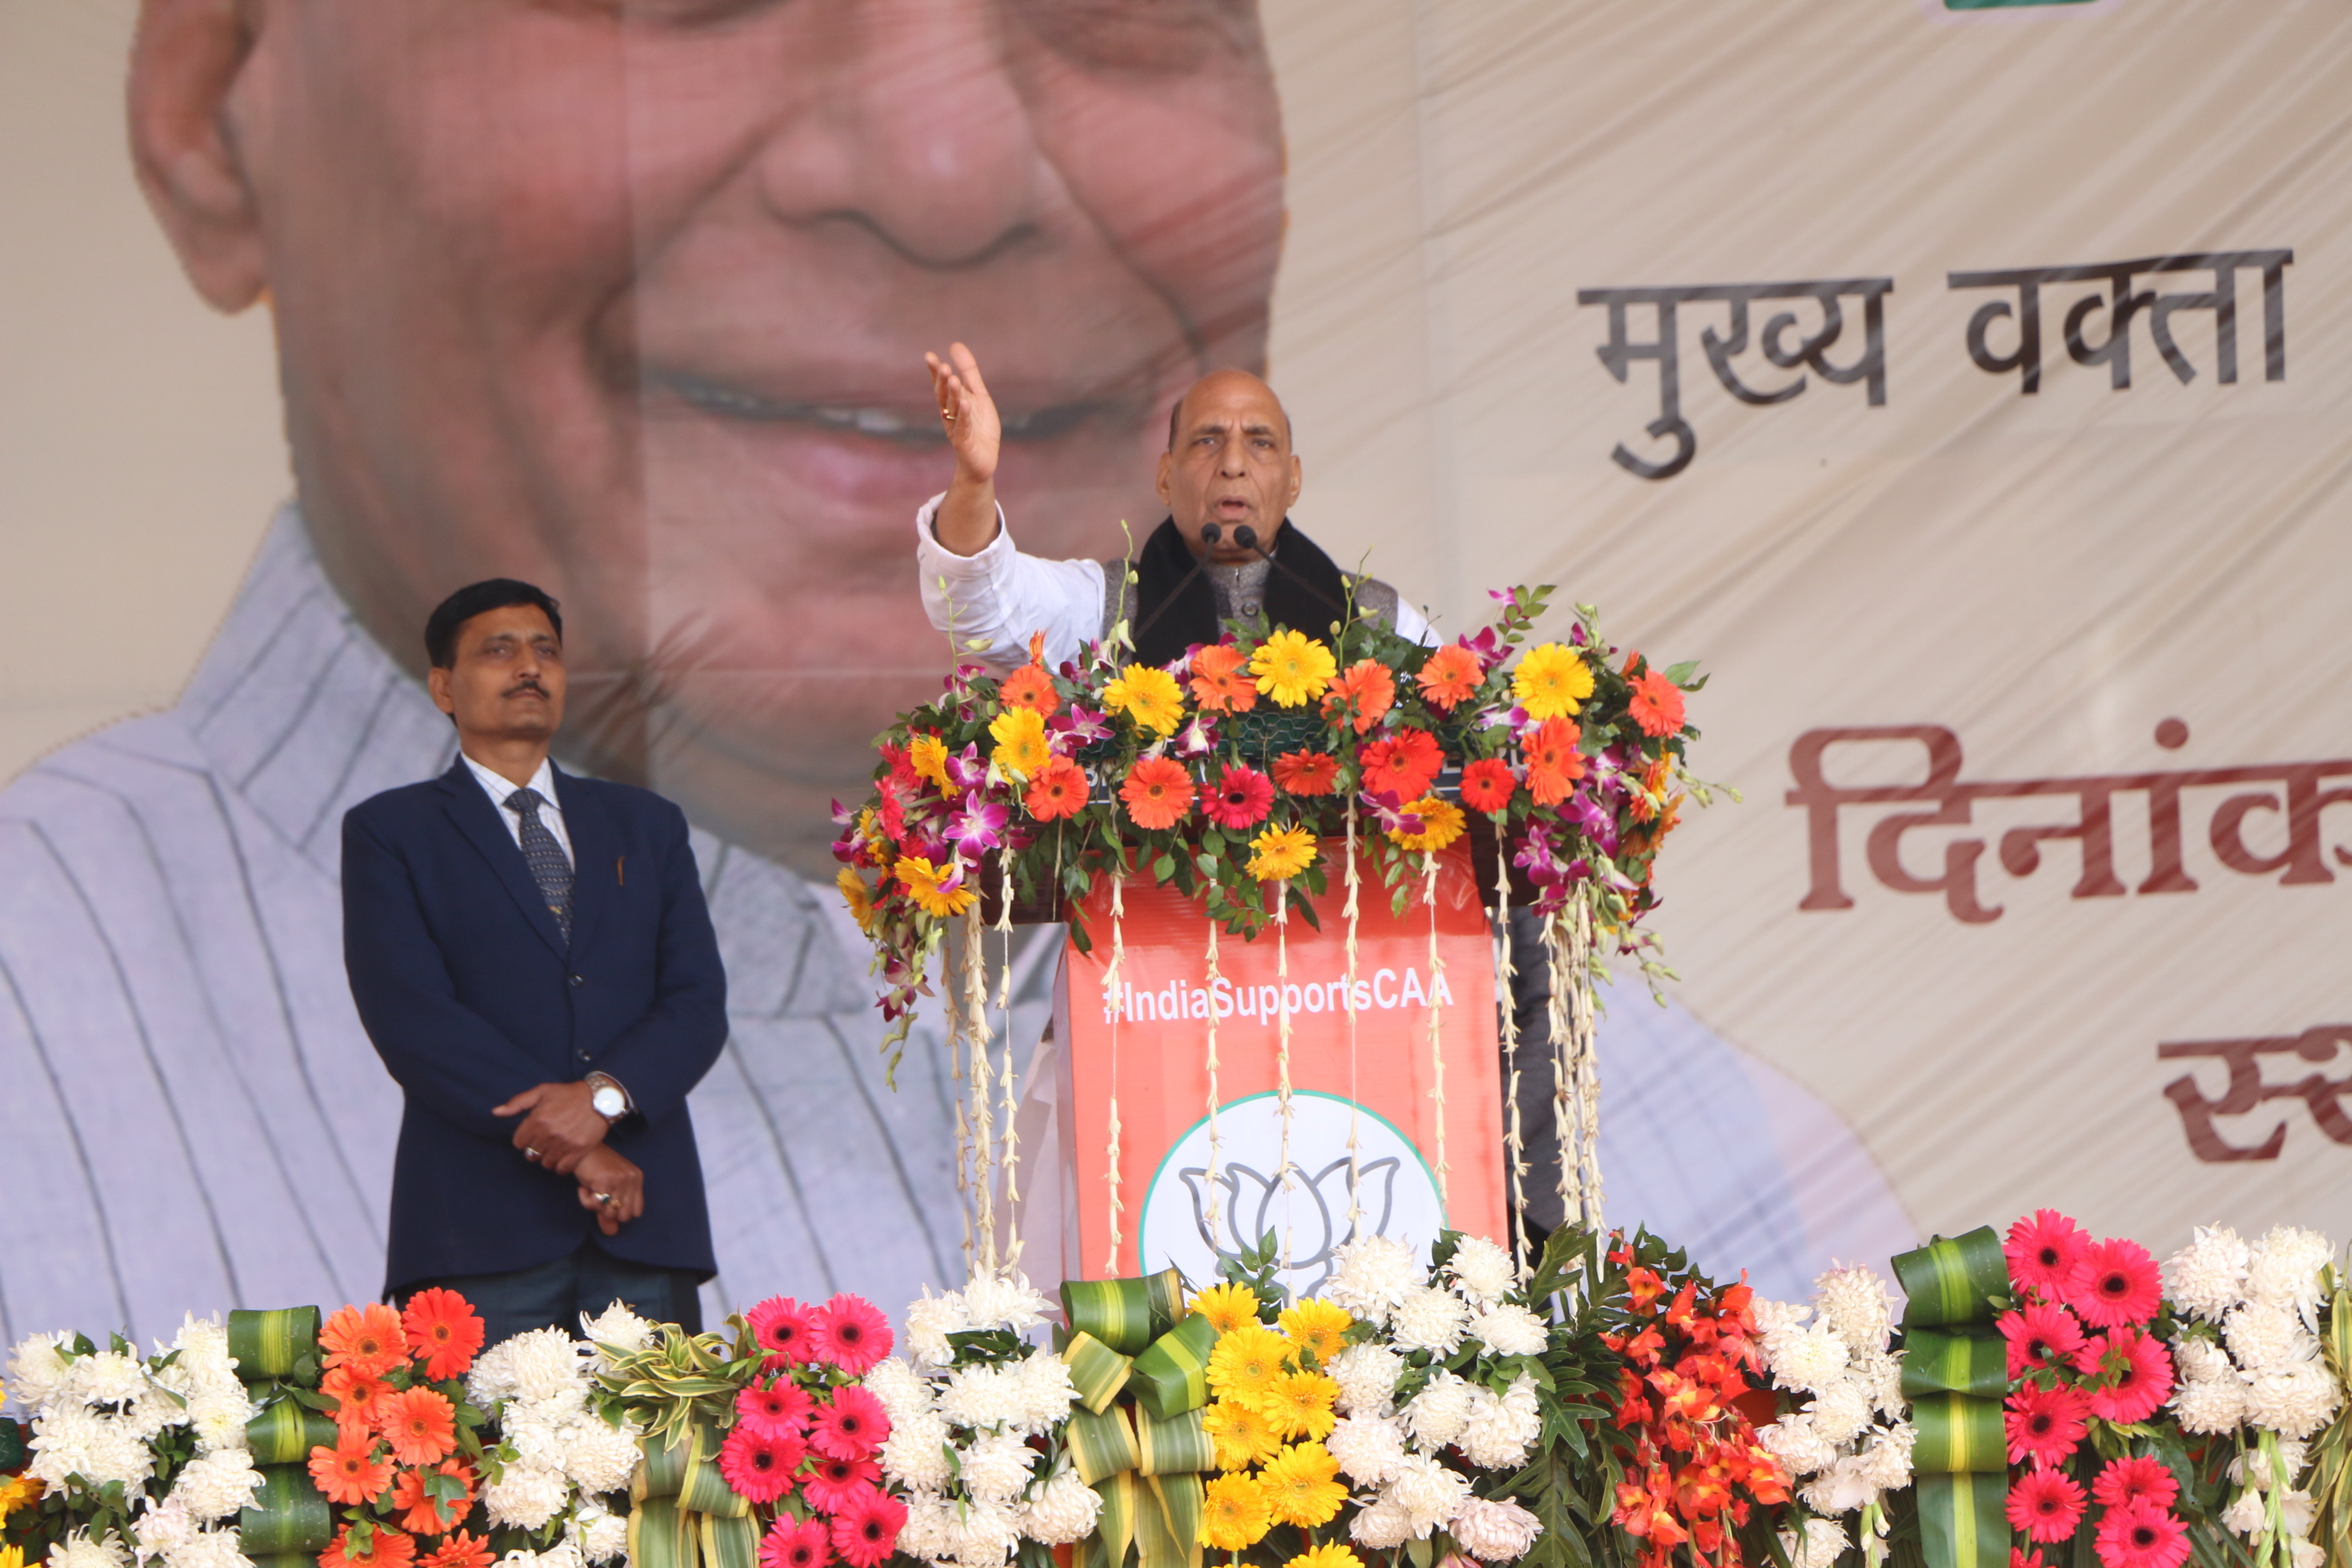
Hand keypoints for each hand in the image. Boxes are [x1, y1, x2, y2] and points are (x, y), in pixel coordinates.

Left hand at [493, 1081, 607, 1173]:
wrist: (600, 1098)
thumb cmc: (569, 1094)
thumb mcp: (542, 1091)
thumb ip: (517, 1103)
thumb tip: (495, 1112)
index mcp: (537, 1119)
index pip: (518, 1142)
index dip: (524, 1139)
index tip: (532, 1135)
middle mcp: (549, 1134)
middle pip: (531, 1154)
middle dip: (535, 1149)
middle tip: (544, 1142)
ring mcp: (564, 1144)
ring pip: (545, 1163)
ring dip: (547, 1158)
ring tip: (554, 1149)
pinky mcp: (578, 1151)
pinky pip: (562, 1169)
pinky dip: (561, 1166)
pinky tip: (563, 1157)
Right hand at [572, 1145, 643, 1236]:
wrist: (580, 1148)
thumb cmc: (594, 1167)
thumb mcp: (607, 1188)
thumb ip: (610, 1211)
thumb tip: (612, 1233)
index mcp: (637, 1178)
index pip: (635, 1212)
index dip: (618, 1212)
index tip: (607, 1200)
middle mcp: (631, 1179)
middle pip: (622, 1216)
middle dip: (606, 1212)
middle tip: (597, 1197)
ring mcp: (619, 1179)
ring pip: (608, 1212)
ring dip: (594, 1205)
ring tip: (590, 1190)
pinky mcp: (604, 1181)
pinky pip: (594, 1205)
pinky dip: (585, 1200)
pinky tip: (584, 1187)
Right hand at [926, 341, 999, 482]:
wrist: (983, 458)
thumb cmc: (979, 426)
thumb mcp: (977, 394)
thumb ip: (968, 372)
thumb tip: (954, 345)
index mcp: (952, 402)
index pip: (941, 384)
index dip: (934, 371)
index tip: (929, 356)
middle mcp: (950, 413)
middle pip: (943, 395)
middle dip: (941, 381)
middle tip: (942, 366)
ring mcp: (956, 427)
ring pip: (953, 409)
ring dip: (952, 394)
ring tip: (952, 378)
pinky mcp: (964, 442)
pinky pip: (963, 426)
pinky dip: (964, 415)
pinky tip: (965, 403)